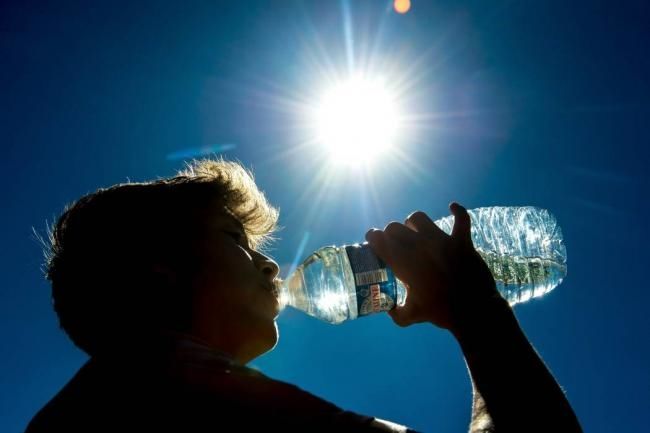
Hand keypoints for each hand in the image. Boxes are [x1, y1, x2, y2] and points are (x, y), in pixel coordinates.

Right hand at [365, 202, 499, 331]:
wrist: (473, 310)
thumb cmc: (441, 312)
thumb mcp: (412, 315)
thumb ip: (396, 312)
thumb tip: (387, 308)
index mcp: (403, 263)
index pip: (379, 239)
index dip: (373, 238)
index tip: (374, 241)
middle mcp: (418, 247)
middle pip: (395, 227)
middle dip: (391, 233)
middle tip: (395, 243)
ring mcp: (440, 241)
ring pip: (418, 218)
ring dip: (414, 224)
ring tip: (416, 232)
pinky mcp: (461, 241)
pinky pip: (461, 219)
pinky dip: (457, 211)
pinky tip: (452, 207)